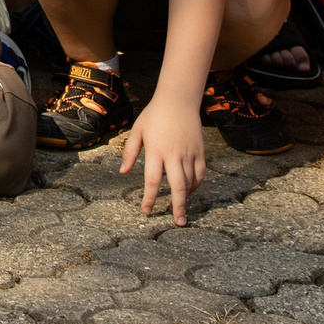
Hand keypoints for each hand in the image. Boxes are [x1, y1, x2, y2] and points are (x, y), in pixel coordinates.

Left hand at [122, 93, 208, 224]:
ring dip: (185, 197)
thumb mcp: (137, 130)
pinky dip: (196, 185)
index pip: (152, 180)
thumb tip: (122, 172)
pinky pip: (200, 174)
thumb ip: (130, 151)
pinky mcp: (200, 151)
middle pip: (177, 186)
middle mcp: (174, 154)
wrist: (178, 100)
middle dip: (178, 207)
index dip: (150, 198)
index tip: (146, 211)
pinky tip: (190, 191)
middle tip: (178, 223)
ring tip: (180, 209)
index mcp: (156, 150)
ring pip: (190, 182)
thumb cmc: (154, 115)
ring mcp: (189, 153)